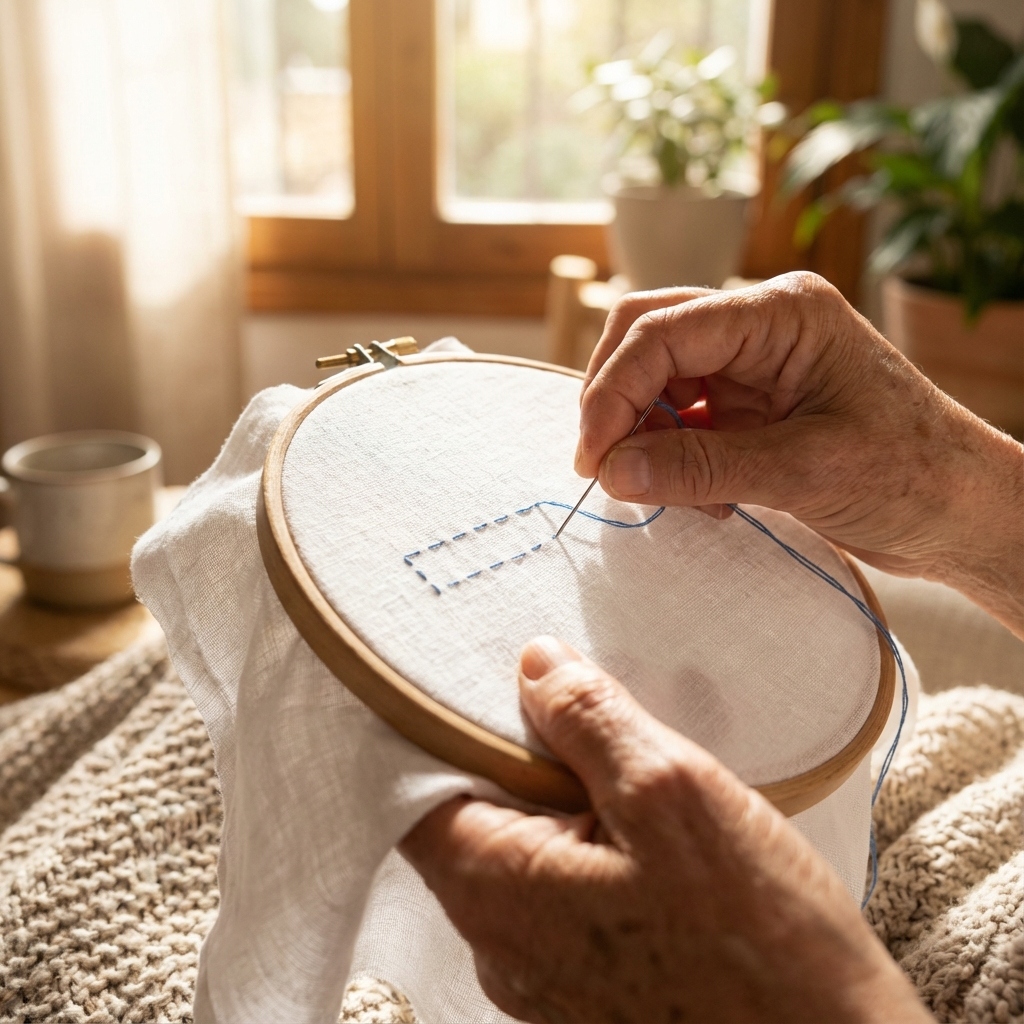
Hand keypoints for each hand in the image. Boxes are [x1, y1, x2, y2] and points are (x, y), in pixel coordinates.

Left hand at [401, 636, 928, 1023]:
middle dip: (523, 759)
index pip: (416, 790)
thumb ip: (588, 719)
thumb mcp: (673, 792)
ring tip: (636, 783)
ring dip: (567, 804)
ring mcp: (542, 973)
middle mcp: (498, 944)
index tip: (492, 682)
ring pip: (523, 852)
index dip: (445, 728)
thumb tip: (535, 665)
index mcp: (494, 892)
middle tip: (594, 724)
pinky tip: (654, 840)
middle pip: (472, 817)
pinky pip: (561, 892)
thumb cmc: (759, 940)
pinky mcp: (587, 985)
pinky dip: (592, 849)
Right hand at [575, 272, 1023, 635]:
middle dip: (616, 404)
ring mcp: (753, 368)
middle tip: (605, 470)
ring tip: (673, 494)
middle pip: (647, 341)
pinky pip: (681, 422)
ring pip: (657, 384)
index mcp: (782, 314)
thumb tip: (613, 472)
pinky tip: (705, 501)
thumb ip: (702, 468)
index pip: (662, 331)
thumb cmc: (912, 476)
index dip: (613, 392)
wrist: (963, 514)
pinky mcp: (750, 409)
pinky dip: (672, 460)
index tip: (595, 459)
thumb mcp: (804, 471)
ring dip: (646, 438)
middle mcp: (760, 328)